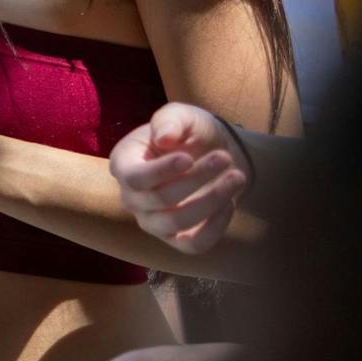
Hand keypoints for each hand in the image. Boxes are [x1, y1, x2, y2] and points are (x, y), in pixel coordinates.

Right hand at [108, 103, 248, 254]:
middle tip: (225, 158)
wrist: (212, 152)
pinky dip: (214, 228)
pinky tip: (230, 203)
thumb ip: (170, 120)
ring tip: (237, 177)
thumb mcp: (181, 115)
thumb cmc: (188, 132)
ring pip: (176, 222)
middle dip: (197, 179)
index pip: (134, 177)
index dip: (161, 171)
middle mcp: (131, 197)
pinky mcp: (176, 238)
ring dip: (210, 201)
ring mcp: (152, 221)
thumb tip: (163, 138)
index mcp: (123, 163)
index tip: (188, 157)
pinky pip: (192, 245)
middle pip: (159, 198)